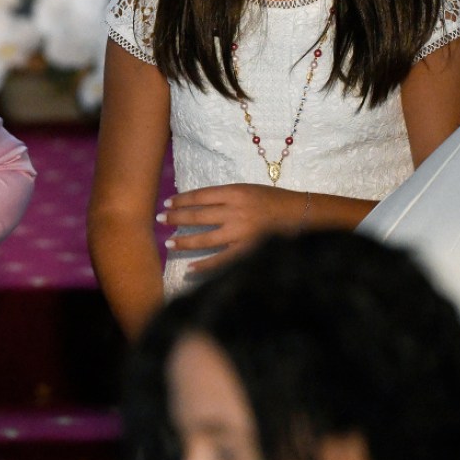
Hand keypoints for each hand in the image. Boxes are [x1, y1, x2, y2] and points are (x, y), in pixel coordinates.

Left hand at [158, 183, 304, 274]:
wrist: (300, 215)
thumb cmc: (271, 200)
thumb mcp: (246, 190)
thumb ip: (223, 197)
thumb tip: (194, 205)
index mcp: (235, 193)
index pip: (199, 196)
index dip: (181, 200)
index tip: (166, 203)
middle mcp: (235, 212)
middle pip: (197, 216)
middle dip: (175, 218)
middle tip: (159, 220)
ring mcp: (241, 233)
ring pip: (204, 239)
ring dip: (183, 241)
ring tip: (168, 243)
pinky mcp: (248, 251)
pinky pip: (221, 261)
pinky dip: (204, 266)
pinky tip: (189, 268)